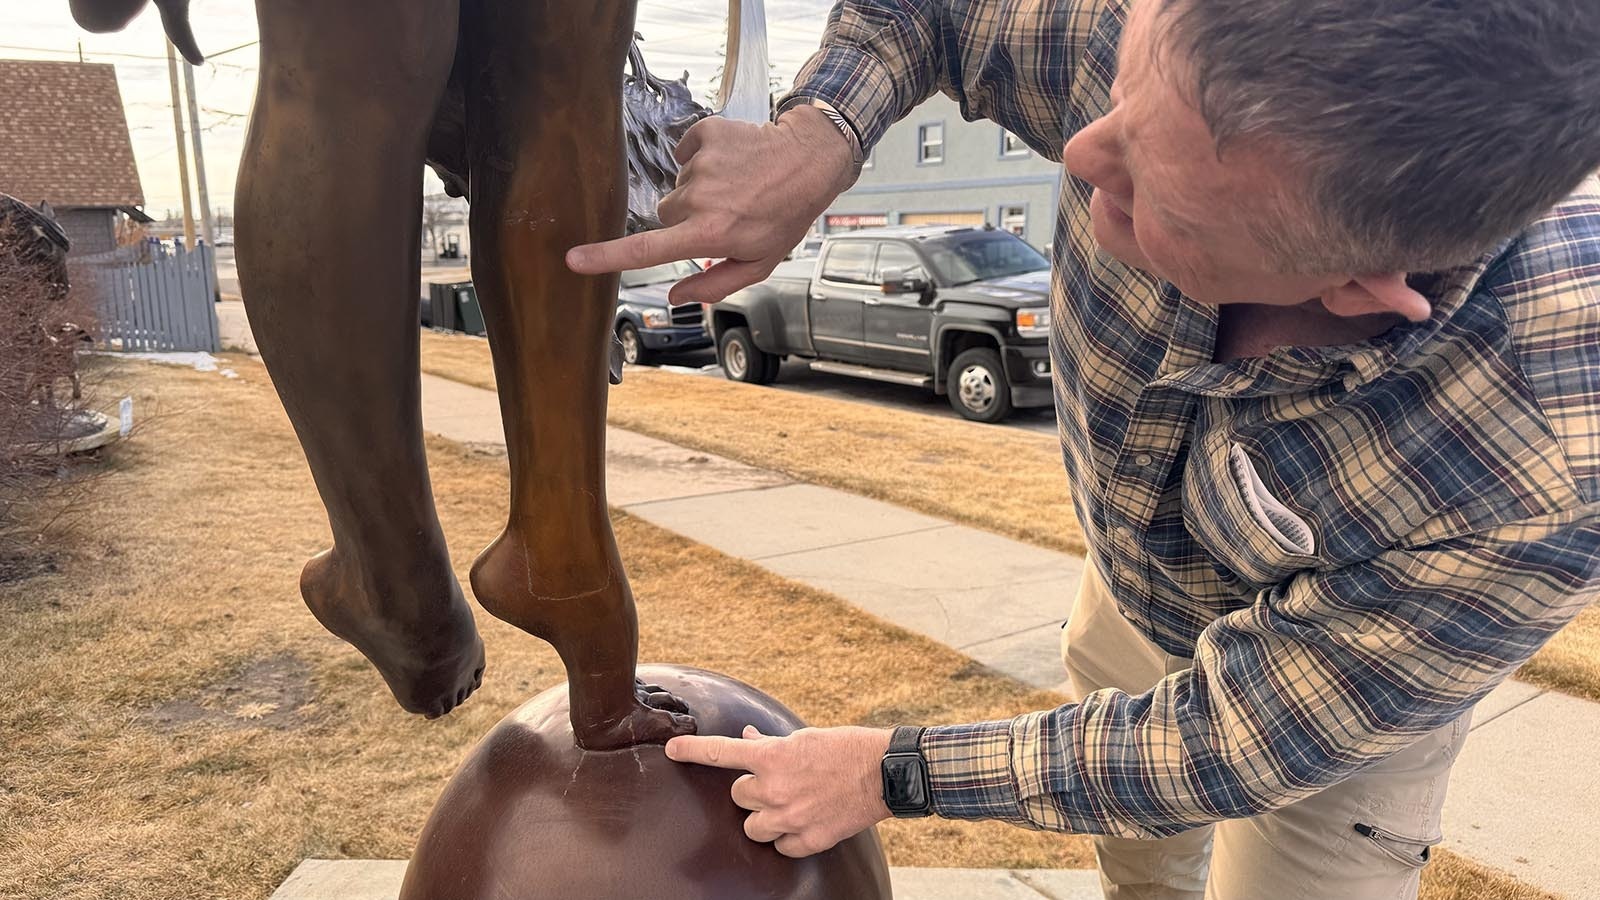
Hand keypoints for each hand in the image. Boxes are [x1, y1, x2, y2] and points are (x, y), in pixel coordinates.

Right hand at [567, 107, 860, 304]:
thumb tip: (675, 296)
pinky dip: (703, 157)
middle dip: (685, 219)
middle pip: (664, 214)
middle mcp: (699, 200)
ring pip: (678, 186)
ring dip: (700, 189)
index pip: (646, 251)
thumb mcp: (758, 263)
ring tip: (737, 187)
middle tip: (725, 214)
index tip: (573, 259)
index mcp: (708, 234)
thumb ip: (714, 283)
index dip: (605, 257)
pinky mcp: (704, 133)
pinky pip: (686, 151)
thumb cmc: (784, 216)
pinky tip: (732, 163)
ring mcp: (701, 164)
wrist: (808, 160)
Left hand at [665, 724, 893, 857]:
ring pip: (753, 826)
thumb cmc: (846, 748)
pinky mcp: (808, 839)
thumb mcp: (805, 738)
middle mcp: (775, 788)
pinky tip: (804, 823)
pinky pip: (779, 847)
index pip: (721, 752)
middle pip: (738, 796)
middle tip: (776, 783)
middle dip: (752, 790)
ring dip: (764, 816)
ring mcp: (790, 817)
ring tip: (788, 806)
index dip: (692, 750)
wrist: (884, 773)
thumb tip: (747, 741)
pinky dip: (787, 838)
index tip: (671, 748)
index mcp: (773, 757)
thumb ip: (771, 744)